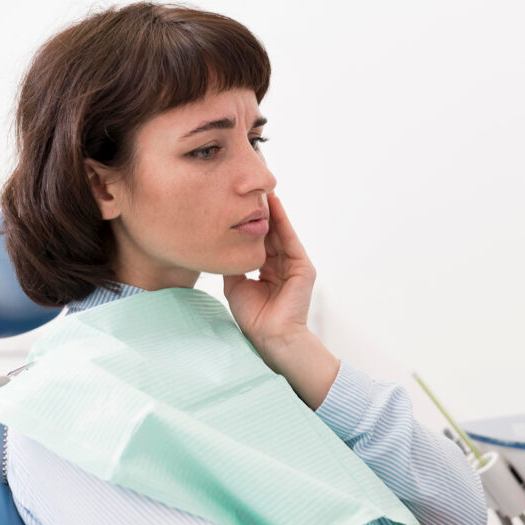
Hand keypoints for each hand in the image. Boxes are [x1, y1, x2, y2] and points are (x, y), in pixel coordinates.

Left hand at [223, 192, 315, 351]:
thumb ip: (233, 264)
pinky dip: (282, 220)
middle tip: (247, 187)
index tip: (234, 203)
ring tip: (259, 188)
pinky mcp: (303, 267)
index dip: (247, 222)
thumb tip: (222, 244)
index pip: (257, 240)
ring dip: (271, 209)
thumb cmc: (254, 317)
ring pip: (280, 231)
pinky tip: (273, 203)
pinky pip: (290, 239)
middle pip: (269, 231)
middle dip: (259, 210)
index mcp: (266, 270)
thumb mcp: (236, 285)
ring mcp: (294, 265)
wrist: (271, 337)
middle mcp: (281, 264)